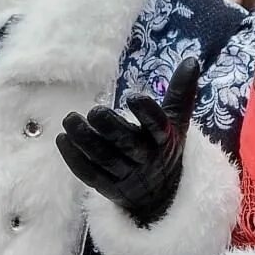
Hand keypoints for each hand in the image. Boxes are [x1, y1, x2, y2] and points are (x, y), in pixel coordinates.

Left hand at [58, 58, 199, 225]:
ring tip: (69, 120)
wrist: (160, 194)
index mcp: (164, 140)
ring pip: (104, 159)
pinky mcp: (107, 187)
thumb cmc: (163, 147)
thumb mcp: (176, 121)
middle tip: (94, 111)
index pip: (157, 126)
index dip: (147, 113)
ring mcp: (126, 175)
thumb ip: (181, 92)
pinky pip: (89, 174)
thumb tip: (191, 60)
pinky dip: (74, 159)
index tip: (133, 97)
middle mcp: (146, 159)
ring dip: (85, 141)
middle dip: (111, 129)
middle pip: (128, 145)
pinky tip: (62, 139)